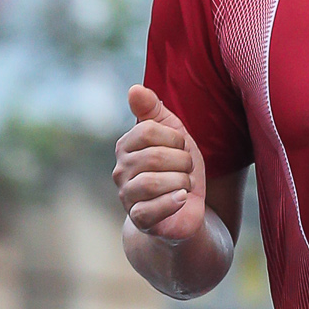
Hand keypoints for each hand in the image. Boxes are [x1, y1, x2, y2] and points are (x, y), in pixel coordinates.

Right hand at [114, 85, 206, 246]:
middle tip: (188, 170)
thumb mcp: (173, 135)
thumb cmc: (178, 169)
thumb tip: (134, 89)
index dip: (175, 138)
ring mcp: (127, 196)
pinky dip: (172, 202)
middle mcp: (120, 170)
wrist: (185, 209)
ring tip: (185, 185)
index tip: (182, 148)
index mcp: (126, 146)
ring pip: (152, 182)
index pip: (148, 130)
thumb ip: (154, 111)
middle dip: (182, 162)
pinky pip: (151, 209)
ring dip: (181, 182)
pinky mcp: (138, 219)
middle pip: (154, 156)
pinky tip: (182, 199)